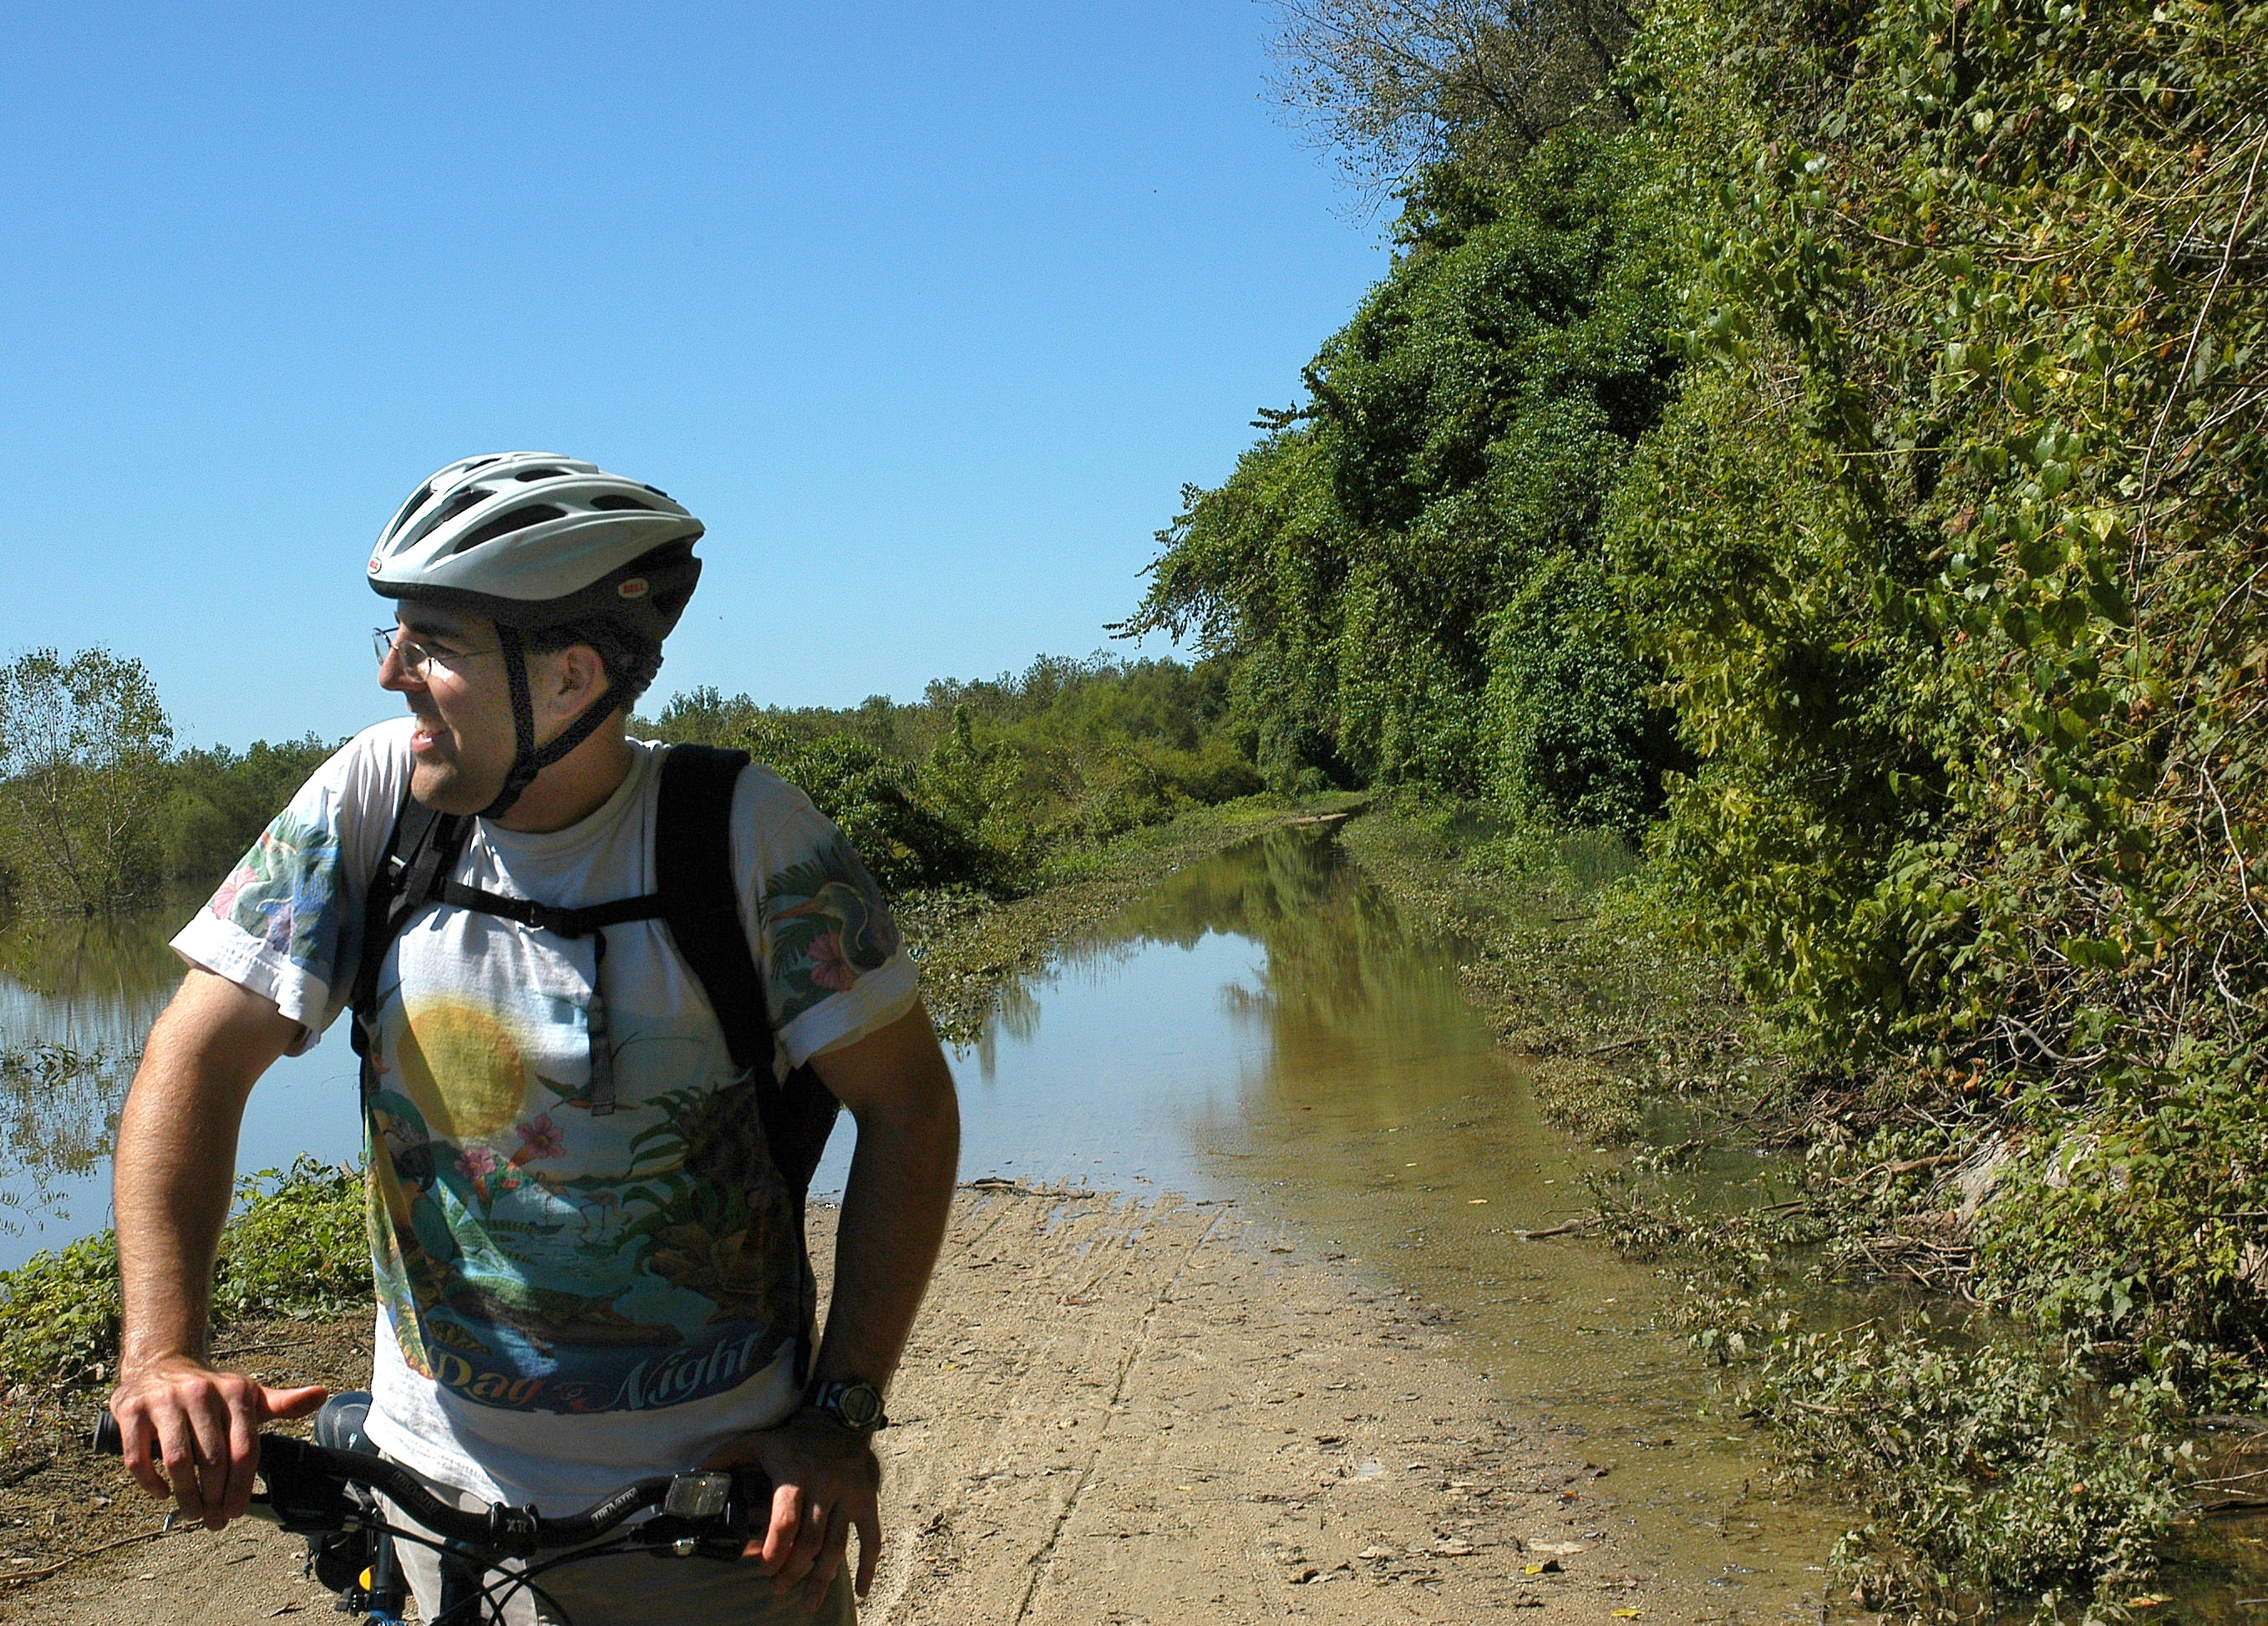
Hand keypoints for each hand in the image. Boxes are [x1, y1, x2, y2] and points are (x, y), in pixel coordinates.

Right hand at [107, 1357, 326, 1530]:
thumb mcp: (247, 1396)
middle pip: (212, 1459)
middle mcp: (201, 1392)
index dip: (241, 1486)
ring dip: (185, 1495)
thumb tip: (321, 1395)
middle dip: (215, 1497)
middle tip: (214, 1521)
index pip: (244, 1448)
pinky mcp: (130, 1410)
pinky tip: (163, 1494)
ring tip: (193, 1514)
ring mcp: (164, 1400)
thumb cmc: (212, 1393)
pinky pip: (139, 1456)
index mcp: (235, 1391)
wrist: (160, 1365)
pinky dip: (151, 1482)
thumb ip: (282, 1404)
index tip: (236, 1512)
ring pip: (177, 1461)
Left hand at [703, 1409, 881, 1610]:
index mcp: (795, 1474)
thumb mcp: (758, 1441)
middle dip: (793, 1570)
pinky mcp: (866, 1501)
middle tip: (776, 1589)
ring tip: (807, 1603)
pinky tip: (861, 1590)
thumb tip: (694, 1474)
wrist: (838, 1424)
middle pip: (811, 1540)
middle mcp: (825, 1485)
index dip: (775, 1548)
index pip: (786, 1518)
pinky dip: (868, 1565)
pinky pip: (871, 1537)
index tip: (764, 1568)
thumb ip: (727, 1456)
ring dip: (822, 1578)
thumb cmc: (793, 1441)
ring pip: (838, 1545)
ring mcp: (848, 1494)